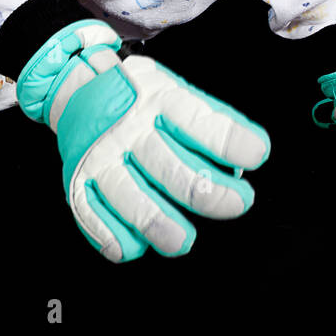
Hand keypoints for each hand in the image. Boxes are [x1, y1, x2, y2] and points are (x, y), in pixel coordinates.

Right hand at [17, 20, 270, 262]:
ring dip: (157, 223)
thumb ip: (210, 121)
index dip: (228, 140)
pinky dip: (113, 235)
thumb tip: (251, 152)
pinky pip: (91, 214)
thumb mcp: (176, 91)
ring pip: (128, 196)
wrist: (80, 90)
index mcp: (157, 99)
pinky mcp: (79, 180)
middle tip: (236, 202)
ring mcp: (100, 155)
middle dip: (207, 192)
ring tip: (183, 240)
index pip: (196, 121)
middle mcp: (128, 128)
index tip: (256, 154)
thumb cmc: (141, 100)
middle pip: (168, 166)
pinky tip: (135, 245)